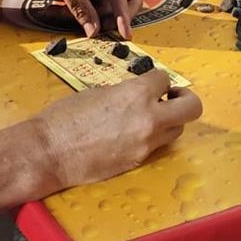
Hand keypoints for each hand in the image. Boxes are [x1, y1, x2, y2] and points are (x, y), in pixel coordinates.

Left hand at [14, 0, 141, 37]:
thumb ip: (81, 9)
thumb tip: (94, 31)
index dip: (124, 15)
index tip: (125, 33)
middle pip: (126, 1)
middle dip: (116, 17)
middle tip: (101, 29)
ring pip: (110, 9)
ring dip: (95, 18)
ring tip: (67, 14)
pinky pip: (95, 12)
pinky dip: (84, 17)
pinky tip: (63, 11)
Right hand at [31, 70, 202, 191]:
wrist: (49, 152)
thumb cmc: (64, 117)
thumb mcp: (98, 93)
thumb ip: (124, 94)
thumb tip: (137, 96)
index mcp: (136, 94)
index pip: (165, 79)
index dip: (158, 81)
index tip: (151, 84)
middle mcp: (149, 118)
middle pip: (191, 107)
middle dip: (184, 100)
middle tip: (170, 99)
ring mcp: (146, 143)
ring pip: (177, 130)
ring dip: (168, 121)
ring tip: (149, 119)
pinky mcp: (138, 161)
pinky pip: (157, 146)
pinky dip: (152, 138)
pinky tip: (132, 135)